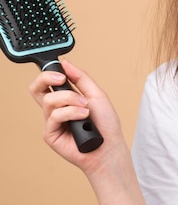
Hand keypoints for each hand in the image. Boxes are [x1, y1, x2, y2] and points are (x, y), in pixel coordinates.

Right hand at [29, 59, 126, 175]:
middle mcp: (57, 109)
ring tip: (86, 108)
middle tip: (62, 80)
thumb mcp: (96, 94)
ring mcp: (52, 122)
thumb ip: (80, 78)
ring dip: (70, 100)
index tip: (61, 69)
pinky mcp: (50, 134)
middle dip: (45, 78)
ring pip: (49, 100)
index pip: (48, 82)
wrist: (109, 146)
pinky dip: (71, 113)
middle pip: (36, 89)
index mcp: (66, 98)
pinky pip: (54, 116)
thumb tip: (65, 63)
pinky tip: (83, 117)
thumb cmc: (106, 124)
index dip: (49, 72)